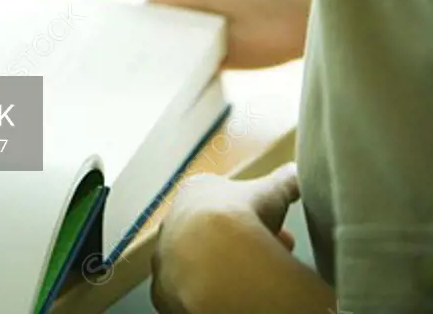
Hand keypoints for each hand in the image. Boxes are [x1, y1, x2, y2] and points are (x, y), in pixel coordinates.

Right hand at [46, 0, 315, 68]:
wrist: (312, 10)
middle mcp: (173, 3)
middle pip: (121, 19)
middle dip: (87, 30)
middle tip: (49, 52)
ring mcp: (189, 32)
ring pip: (143, 48)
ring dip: (117, 60)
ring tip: (79, 83)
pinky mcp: (209, 58)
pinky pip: (172, 70)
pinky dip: (152, 80)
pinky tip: (130, 100)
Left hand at [150, 164, 299, 313]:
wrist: (211, 260)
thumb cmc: (238, 216)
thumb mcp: (271, 191)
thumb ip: (284, 181)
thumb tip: (298, 170)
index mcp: (196, 190)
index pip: (226, 200)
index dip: (255, 214)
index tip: (276, 228)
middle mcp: (175, 218)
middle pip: (213, 230)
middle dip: (244, 240)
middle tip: (269, 253)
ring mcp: (166, 253)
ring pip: (200, 260)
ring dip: (225, 265)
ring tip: (252, 277)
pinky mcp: (164, 286)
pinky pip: (189, 287)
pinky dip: (208, 288)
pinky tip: (228, 293)